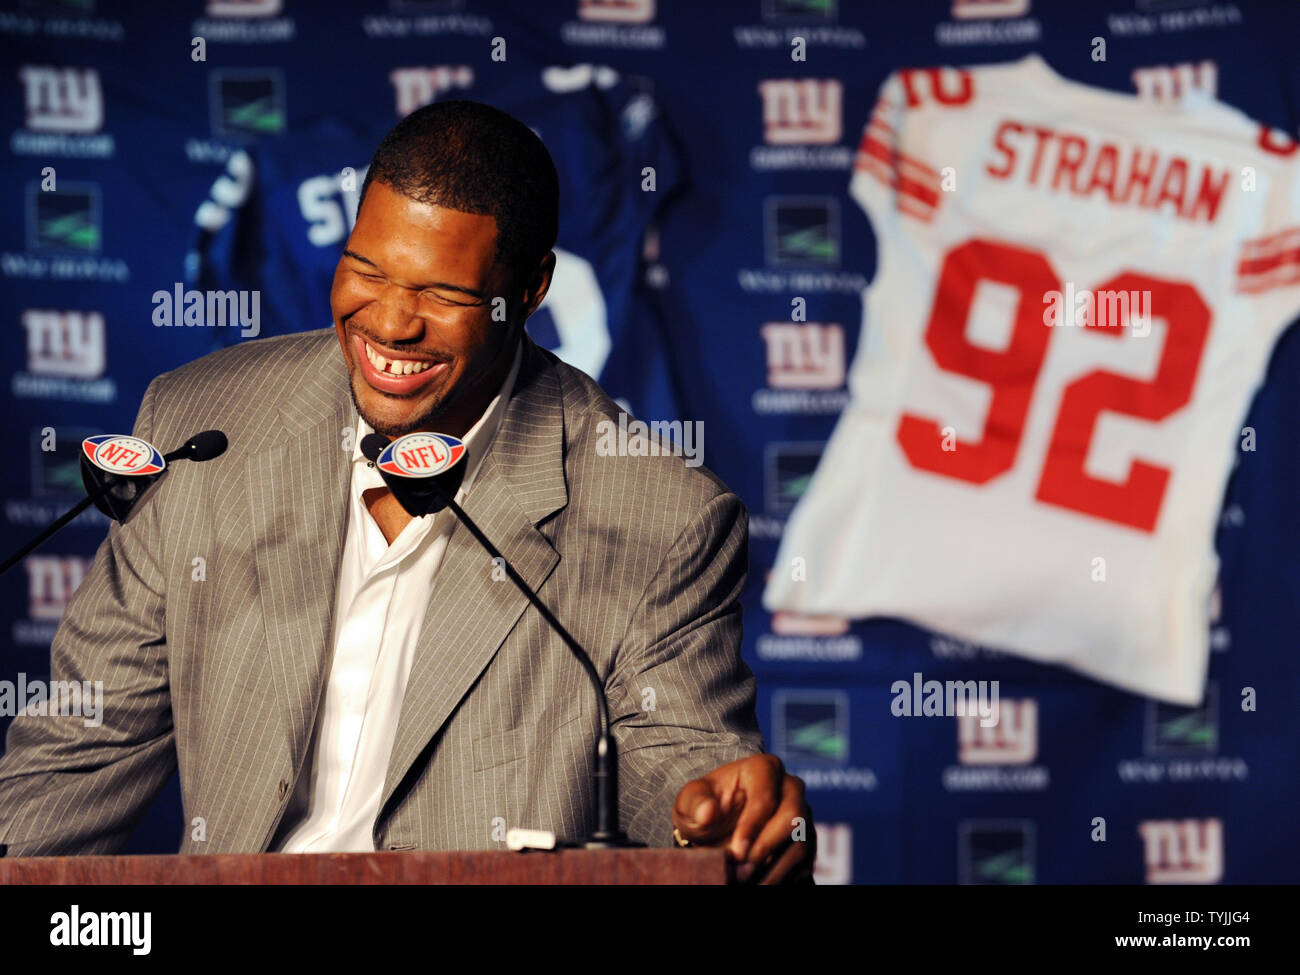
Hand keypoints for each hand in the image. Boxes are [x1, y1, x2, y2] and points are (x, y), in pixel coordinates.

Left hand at [672, 754, 814, 884]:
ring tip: (746, 882)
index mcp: (764, 768)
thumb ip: (695, 803)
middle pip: (792, 818)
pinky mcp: (807, 838)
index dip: (751, 827)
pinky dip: (785, 878)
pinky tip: (761, 883)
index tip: (735, 852)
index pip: (765, 798)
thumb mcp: (690, 802)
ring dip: (775, 870)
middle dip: (765, 849)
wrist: (718, 825)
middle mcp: (791, 786)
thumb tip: (708, 812)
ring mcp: (803, 812)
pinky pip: (806, 862)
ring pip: (801, 843)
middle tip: (740, 873)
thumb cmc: (704, 807)